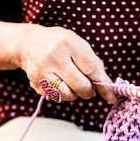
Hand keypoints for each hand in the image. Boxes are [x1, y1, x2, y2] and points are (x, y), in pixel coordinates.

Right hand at [0, 22, 116, 102]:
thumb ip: (93, 63)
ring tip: (72, 83)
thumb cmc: (60, 44)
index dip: (103, 84)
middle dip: (88, 91)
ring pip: (67, 95)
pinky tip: (59, 83)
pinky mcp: (36, 82)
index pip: (91, 68)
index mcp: (68, 43)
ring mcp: (42, 71)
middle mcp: (53, 57)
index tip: (110, 96)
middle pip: (80, 85)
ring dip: (74, 94)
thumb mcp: (78, 45)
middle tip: (88, 88)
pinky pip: (56, 97)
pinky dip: (62, 94)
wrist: (29, 44)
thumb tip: (108, 88)